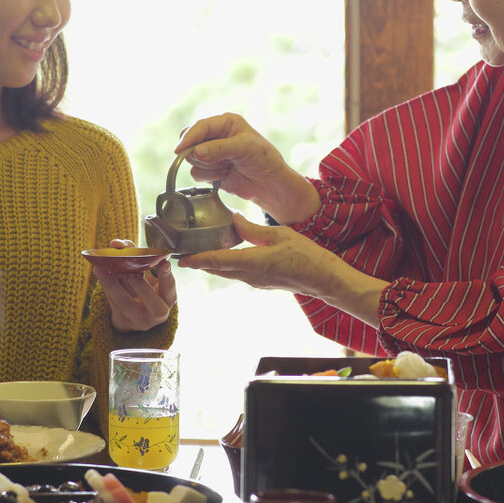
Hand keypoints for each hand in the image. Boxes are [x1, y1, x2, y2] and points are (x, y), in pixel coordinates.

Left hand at [93, 239, 176, 331]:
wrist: (134, 317)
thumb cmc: (145, 290)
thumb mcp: (149, 277)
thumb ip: (138, 258)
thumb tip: (118, 243)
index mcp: (167, 299)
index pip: (170, 289)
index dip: (167, 277)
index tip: (164, 264)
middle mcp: (157, 313)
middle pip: (152, 303)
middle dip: (141, 287)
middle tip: (130, 273)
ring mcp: (139, 319)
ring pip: (125, 304)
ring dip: (113, 285)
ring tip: (102, 269)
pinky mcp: (122, 320)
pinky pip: (112, 303)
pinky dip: (105, 286)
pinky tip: (99, 272)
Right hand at [174, 113, 320, 223]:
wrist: (270, 185)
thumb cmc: (264, 160)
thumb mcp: (244, 148)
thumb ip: (219, 148)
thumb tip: (196, 152)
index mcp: (226, 122)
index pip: (200, 126)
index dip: (189, 138)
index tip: (179, 150)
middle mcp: (216, 135)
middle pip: (191, 142)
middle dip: (200, 154)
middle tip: (214, 160)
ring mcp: (212, 153)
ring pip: (192, 159)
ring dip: (208, 167)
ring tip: (227, 167)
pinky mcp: (210, 169)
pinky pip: (196, 173)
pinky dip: (209, 176)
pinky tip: (224, 175)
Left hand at [176, 214, 387, 325]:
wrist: (324, 280)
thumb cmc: (307, 255)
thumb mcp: (279, 235)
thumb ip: (253, 229)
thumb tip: (233, 220)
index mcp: (252, 262)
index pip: (216, 261)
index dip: (195, 260)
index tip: (179, 258)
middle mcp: (249, 276)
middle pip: (215, 270)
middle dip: (197, 262)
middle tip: (180, 253)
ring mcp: (255, 282)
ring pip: (225, 272)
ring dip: (210, 264)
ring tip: (196, 252)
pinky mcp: (261, 282)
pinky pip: (236, 273)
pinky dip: (225, 265)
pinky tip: (223, 255)